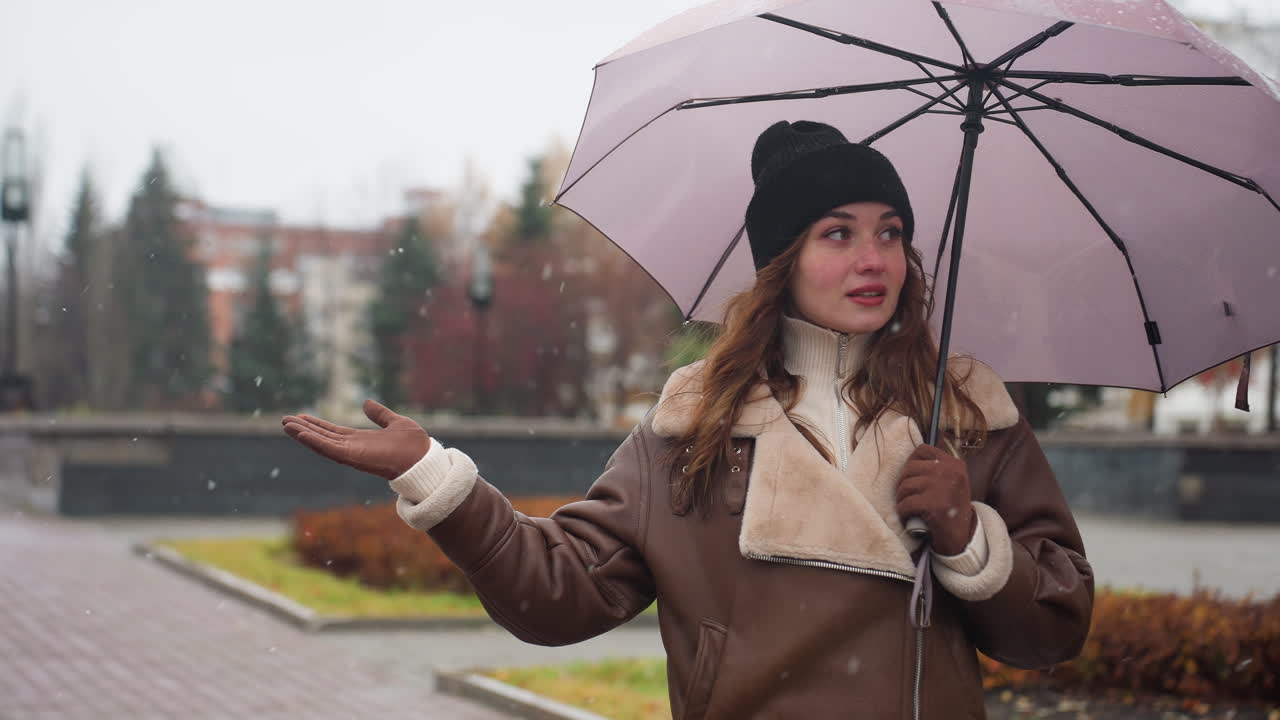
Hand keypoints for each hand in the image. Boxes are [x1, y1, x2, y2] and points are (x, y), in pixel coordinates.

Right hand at [281, 399, 430, 480]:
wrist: (425, 459)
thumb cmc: (415, 445)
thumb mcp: (396, 422)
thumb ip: (380, 414)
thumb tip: (367, 403)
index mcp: (362, 441)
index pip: (333, 432)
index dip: (317, 425)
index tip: (301, 417)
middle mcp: (353, 448)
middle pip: (323, 437)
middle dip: (304, 429)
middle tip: (285, 420)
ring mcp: (351, 454)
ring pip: (321, 443)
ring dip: (303, 435)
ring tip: (286, 424)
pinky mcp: (352, 457)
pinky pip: (329, 449)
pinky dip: (314, 441)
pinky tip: (300, 433)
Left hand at [896, 444, 975, 555]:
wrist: (961, 535)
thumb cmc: (950, 507)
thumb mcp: (951, 481)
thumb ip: (936, 468)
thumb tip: (907, 459)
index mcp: (954, 464)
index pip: (922, 450)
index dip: (910, 462)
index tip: (911, 477)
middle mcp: (951, 472)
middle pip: (910, 468)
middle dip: (902, 483)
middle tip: (905, 496)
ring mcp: (944, 487)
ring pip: (905, 486)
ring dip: (901, 498)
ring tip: (906, 506)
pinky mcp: (935, 505)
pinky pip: (906, 503)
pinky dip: (902, 511)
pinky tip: (907, 516)